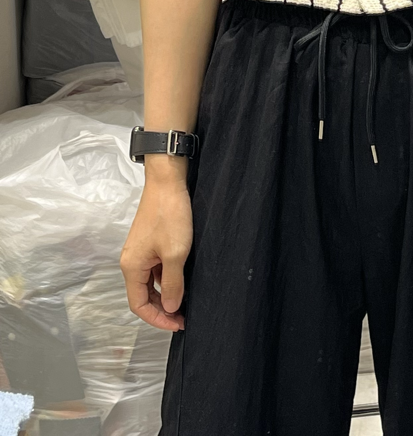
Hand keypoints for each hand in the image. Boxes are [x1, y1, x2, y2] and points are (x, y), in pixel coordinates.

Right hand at [120, 178, 192, 330]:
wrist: (167, 182)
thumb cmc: (170, 215)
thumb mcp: (176, 253)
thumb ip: (171, 283)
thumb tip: (169, 307)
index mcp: (131, 267)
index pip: (138, 305)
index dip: (157, 319)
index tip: (177, 324)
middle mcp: (132, 261)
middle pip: (143, 296)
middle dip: (162, 309)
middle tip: (184, 316)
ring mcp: (141, 251)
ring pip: (150, 282)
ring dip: (165, 293)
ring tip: (186, 300)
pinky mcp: (150, 242)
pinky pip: (156, 268)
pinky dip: (167, 278)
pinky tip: (182, 278)